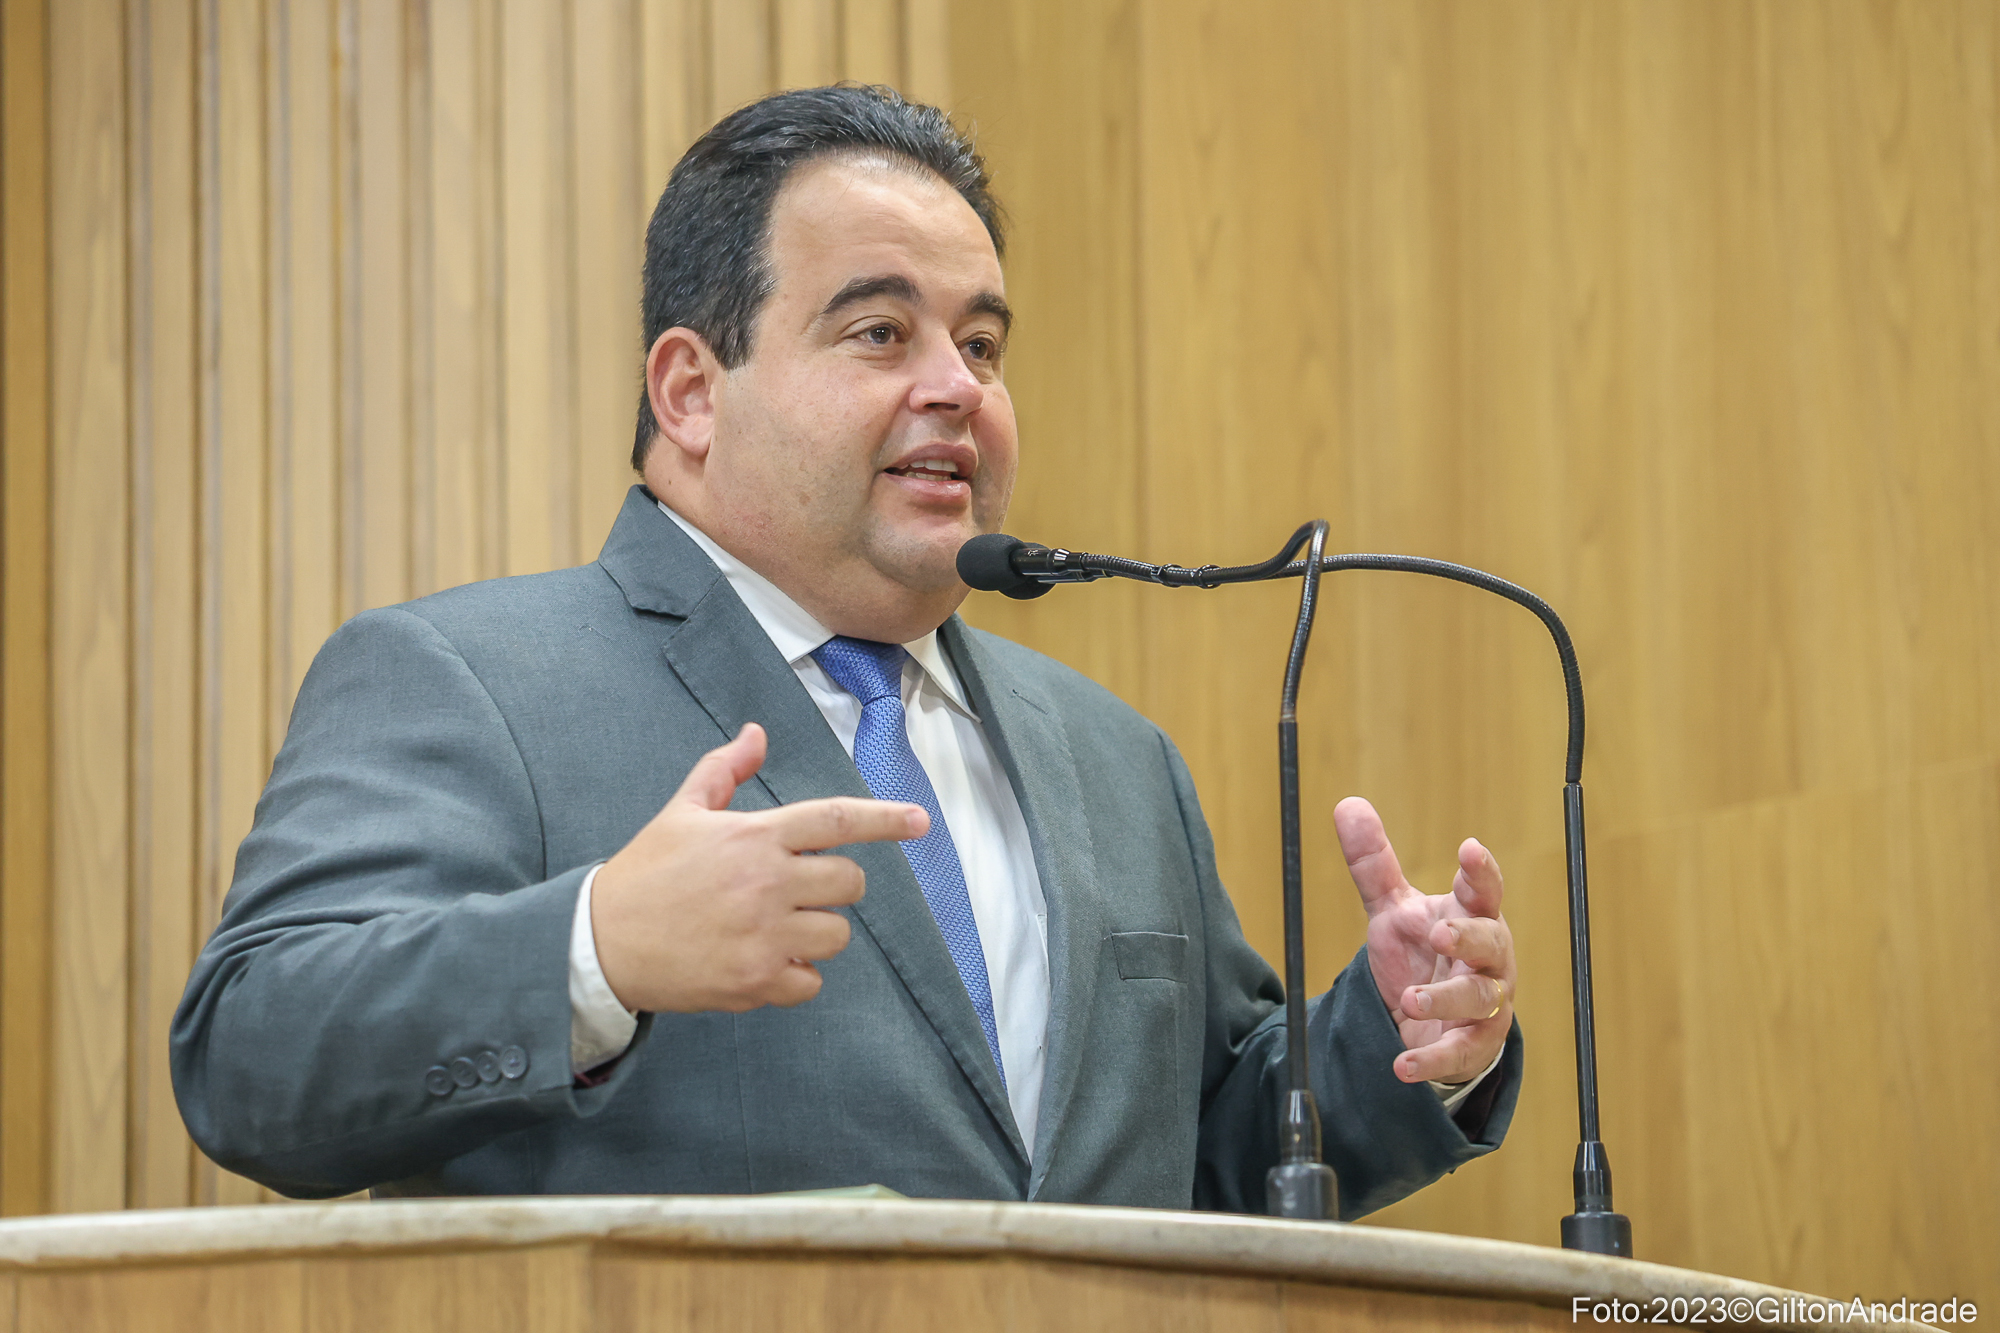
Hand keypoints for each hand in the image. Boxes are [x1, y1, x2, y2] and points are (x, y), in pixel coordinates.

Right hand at [591, 723, 927, 1012]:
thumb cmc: (645, 874)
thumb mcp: (682, 811)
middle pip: (849, 882)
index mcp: (754, 836)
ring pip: (837, 934)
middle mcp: (767, 883)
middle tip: (798, 888)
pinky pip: (811, 981)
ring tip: (776, 926)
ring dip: (818, 931)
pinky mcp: (755, 981)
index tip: (921, 821)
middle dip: (835, 884)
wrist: (600, 943)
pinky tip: (765, 962)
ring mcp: (764, 936)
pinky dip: (797, 976)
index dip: (886, 819)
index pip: (837, 820)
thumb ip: (726, 770)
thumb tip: (756, 734)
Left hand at [1337, 796, 1515, 1084]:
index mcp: (1471, 916)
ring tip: (1410, 998)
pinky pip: (1459, 1052)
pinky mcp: (1474, 1045)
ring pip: (1480, 998)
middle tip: (1441, 935)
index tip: (1469, 849)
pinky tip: (1402, 1064)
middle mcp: (1488, 958)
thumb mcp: (1394, 910)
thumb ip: (1372, 864)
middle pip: (1491, 942)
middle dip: (1469, 937)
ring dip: (1446, 997)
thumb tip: (1347, 804)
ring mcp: (1486, 1003)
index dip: (1480, 871)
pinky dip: (1431, 1059)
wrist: (1431, 1018)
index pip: (1483, 889)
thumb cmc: (1423, 953)